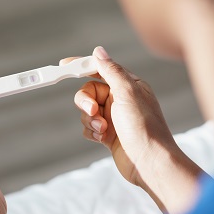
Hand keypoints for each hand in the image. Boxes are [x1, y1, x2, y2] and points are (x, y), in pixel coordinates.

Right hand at [67, 47, 203, 213]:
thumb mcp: (127, 92)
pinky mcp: (109, 134)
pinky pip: (89, 127)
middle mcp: (122, 99)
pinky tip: (104, 139)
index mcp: (130, 85)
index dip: (83, 66)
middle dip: (86, 102)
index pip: (102, 68)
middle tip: (93, 110)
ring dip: (91, 120)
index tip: (64, 66)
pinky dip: (92, 132)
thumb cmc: (144, 127)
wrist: (149, 162)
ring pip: (87, 111)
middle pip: (89, 91)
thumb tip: (99, 51)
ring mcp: (115, 117)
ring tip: (104, 129)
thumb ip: (111, 71)